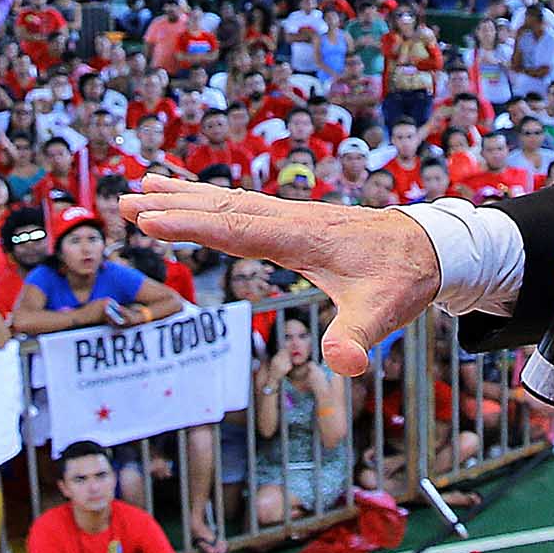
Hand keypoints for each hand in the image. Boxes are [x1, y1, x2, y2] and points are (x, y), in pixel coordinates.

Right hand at [121, 176, 440, 376]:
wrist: (428, 246)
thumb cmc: (402, 278)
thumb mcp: (384, 313)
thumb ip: (358, 339)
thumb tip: (343, 365)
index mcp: (301, 237)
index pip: (235, 228)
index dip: (190, 226)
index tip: (148, 218)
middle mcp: (289, 219)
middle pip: (221, 207)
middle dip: (172, 205)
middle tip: (125, 200)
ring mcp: (289, 216)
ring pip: (227, 200)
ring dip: (183, 196)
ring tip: (140, 187)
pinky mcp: (292, 220)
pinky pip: (239, 205)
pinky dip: (207, 200)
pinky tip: (189, 200)